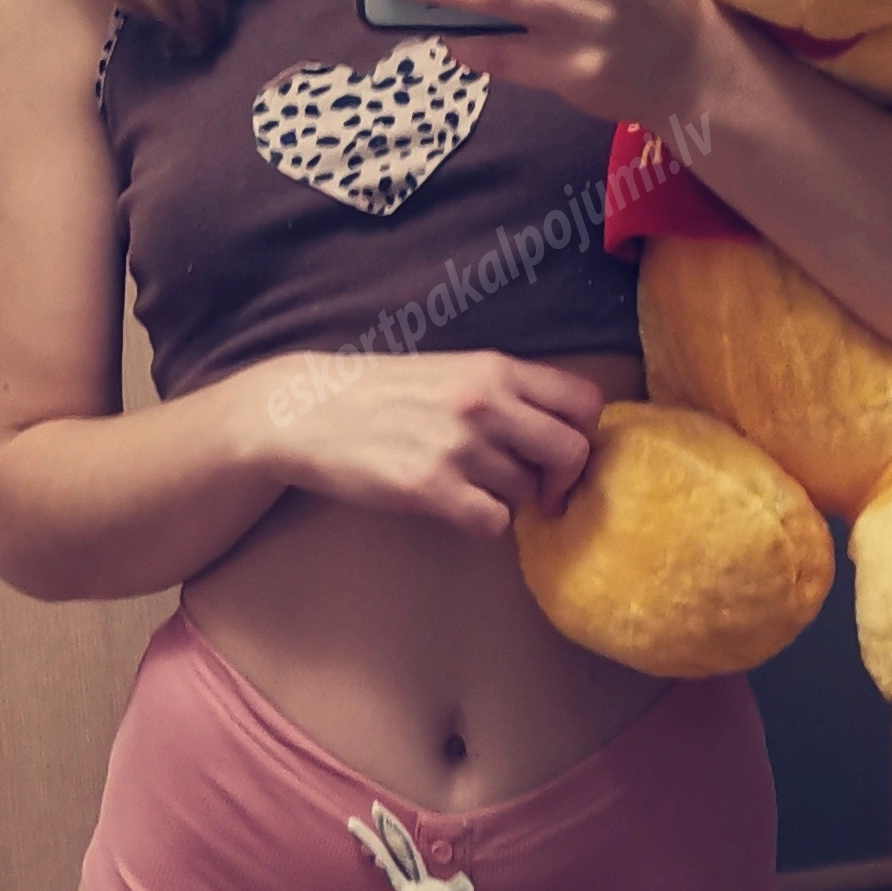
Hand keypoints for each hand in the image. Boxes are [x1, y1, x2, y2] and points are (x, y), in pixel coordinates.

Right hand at [255, 348, 604, 539]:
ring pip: (527, 492)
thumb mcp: (452, 370)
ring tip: (468, 483)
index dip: (582, 432)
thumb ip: (506, 392)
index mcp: (494, 367)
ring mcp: (458, 447)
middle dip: (560, 478)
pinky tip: (454, 505)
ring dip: (508, 497)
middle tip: (537, 489)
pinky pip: (493, 523)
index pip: (585, 400)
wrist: (307, 409)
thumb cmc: (382, 392)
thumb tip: (561, 430)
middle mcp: (485, 403)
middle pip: (571, 452)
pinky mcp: (430, 489)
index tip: (560, 451)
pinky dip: (481, 521)